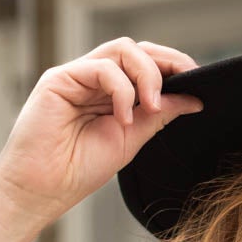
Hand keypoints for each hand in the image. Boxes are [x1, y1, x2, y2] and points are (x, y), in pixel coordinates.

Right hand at [0, 37, 204, 230]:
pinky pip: (101, 68)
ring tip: (152, 107)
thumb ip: (158, 116)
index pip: (147, 65)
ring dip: (146, 75)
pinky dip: (121, 90)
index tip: (199, 83)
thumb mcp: (131, 140)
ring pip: (122, 50)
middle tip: (188, 82)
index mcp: (111, 93)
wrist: (41, 191)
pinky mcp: (59, 78)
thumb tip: (192, 99)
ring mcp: (77, 75)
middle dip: (168, 62)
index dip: (174, 67)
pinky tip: (123, 118)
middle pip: (137, 50)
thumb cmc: (77, 171)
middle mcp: (94, 79)